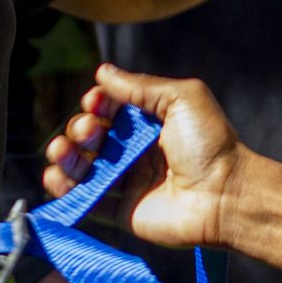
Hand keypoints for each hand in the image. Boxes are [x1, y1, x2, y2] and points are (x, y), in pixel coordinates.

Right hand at [43, 64, 245, 250]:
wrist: (225, 196)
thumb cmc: (210, 143)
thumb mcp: (181, 98)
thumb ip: (139, 86)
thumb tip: (103, 71)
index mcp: (149, 122)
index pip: (109, 108)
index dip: (96, 103)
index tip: (96, 103)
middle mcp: (135, 150)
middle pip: (90, 136)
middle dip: (80, 129)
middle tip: (91, 132)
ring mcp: (127, 181)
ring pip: (81, 167)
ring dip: (64, 156)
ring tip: (62, 153)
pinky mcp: (123, 211)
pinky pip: (86, 201)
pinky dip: (65, 191)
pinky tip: (56, 180)